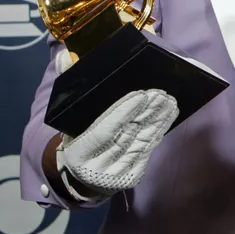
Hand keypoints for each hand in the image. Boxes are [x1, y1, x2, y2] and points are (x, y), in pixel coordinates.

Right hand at [53, 48, 179, 201]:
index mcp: (78, 151)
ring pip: (141, 142)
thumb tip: (64, 56)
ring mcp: (115, 174)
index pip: (103, 131)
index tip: (141, 94)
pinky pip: (148, 150)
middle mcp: (96, 166)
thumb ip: (68, 85)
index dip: (124, 112)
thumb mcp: (68, 116)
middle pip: (127, 134)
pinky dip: (159, 131)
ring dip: (159, 120)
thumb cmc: (77, 136)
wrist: (83, 176)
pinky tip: (169, 116)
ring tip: (170, 100)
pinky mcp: (131, 177)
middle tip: (162, 93)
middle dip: (147, 113)